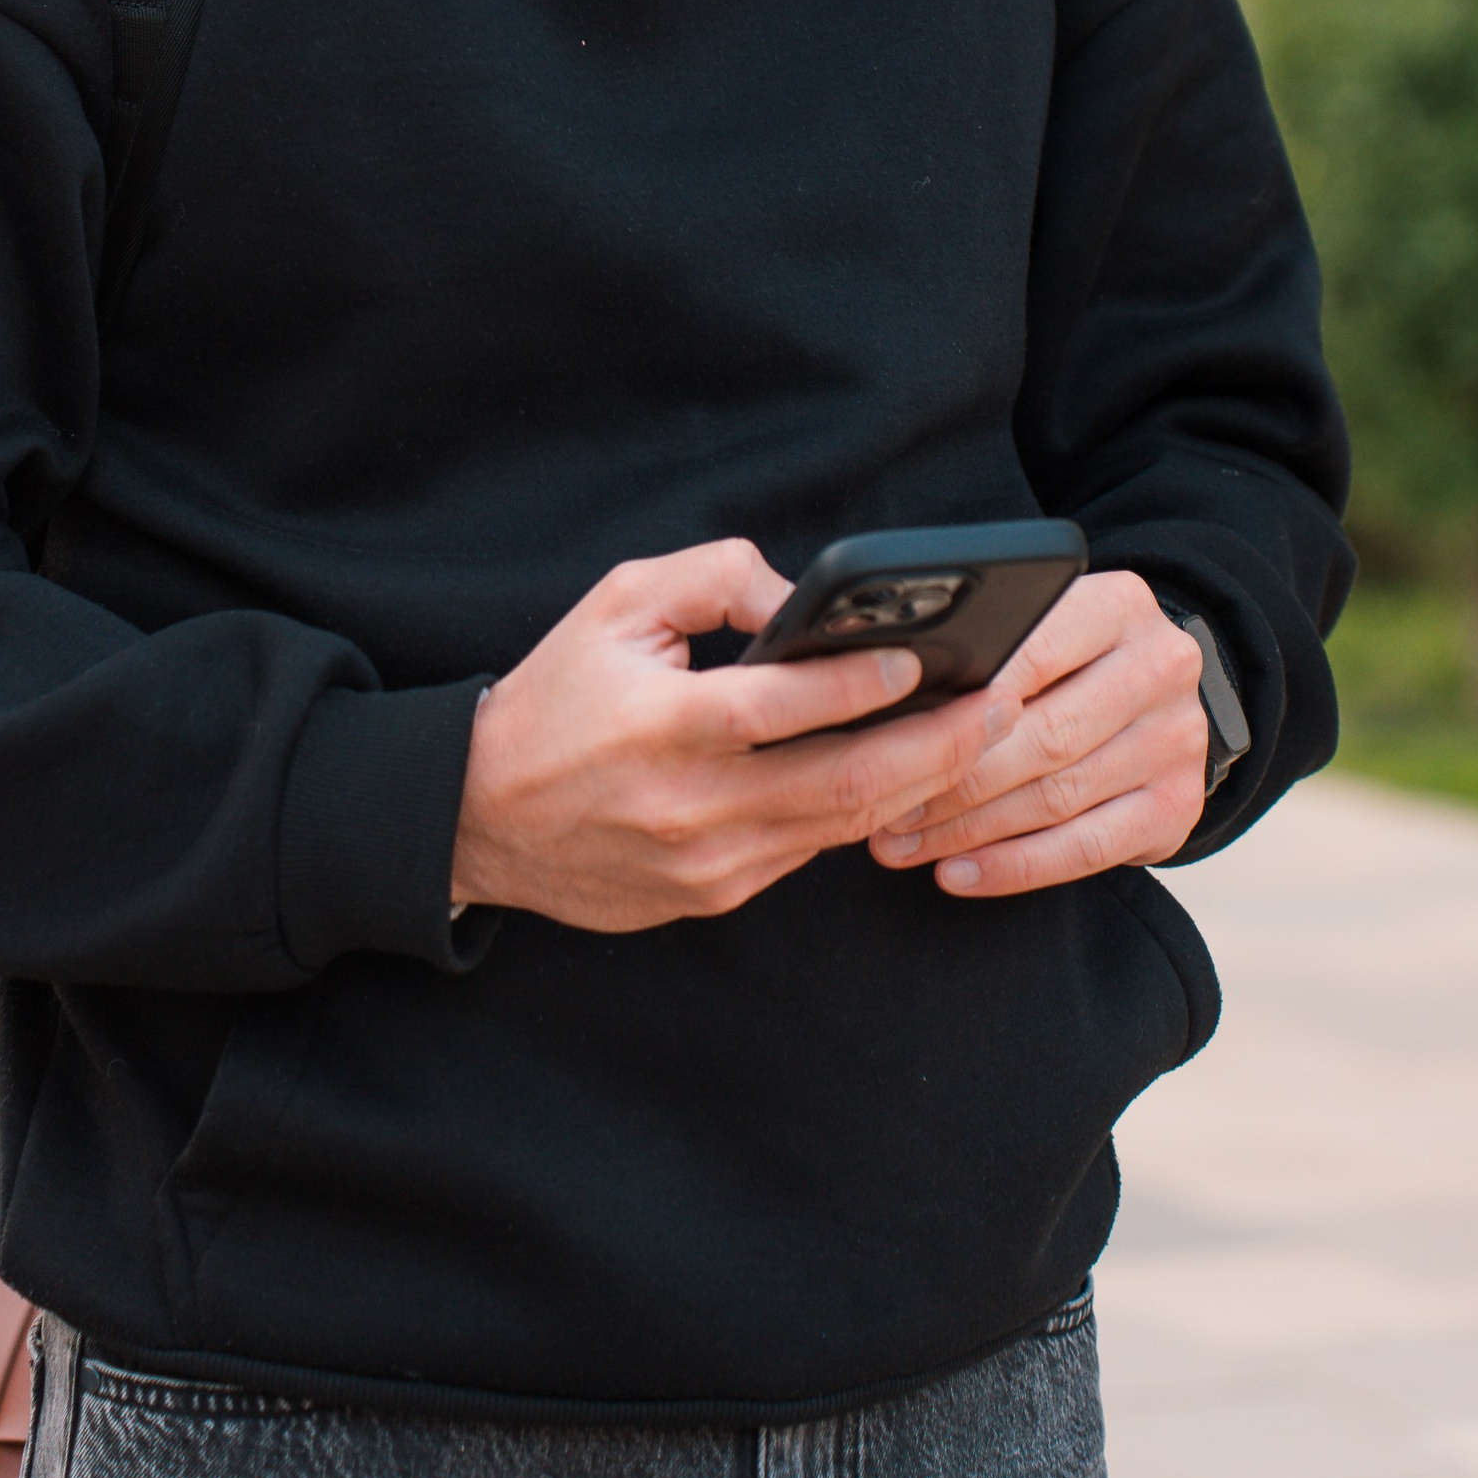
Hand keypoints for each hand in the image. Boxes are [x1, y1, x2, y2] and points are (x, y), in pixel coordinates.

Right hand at [450, 540, 1026, 932]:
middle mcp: (692, 805)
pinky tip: (901, 777)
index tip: (929, 656)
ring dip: (916, 784)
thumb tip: (805, 599)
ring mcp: (707, 863)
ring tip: (977, 740)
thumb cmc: (556, 696)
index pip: (787, 705)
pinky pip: (805, 852)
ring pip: (839, 828)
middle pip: (844, 782)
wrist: (478, 816)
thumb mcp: (619, 603)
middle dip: (937, 746)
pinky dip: (858, 814)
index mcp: (665, 725)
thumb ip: (716, 580)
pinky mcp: (711, 897)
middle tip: (999, 706)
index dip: (865, 681)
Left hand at [867, 571, 1208, 897]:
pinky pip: (1085, 849)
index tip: (899, 738)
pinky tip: (959, 873)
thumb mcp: (1046, 628)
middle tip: (890, 808)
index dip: (964, 703)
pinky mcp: (1177, 807)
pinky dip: (1014, 867)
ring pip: (1057, 796)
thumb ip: (992, 651)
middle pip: (1045, 735)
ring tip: (906, 843)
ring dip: (970, 830)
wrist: (1158, 701)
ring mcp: (1176, 740)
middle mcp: (1160, 666)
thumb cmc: (1072, 662)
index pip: (1033, 653)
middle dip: (956, 781)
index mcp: (1119, 605)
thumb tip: (890, 695)